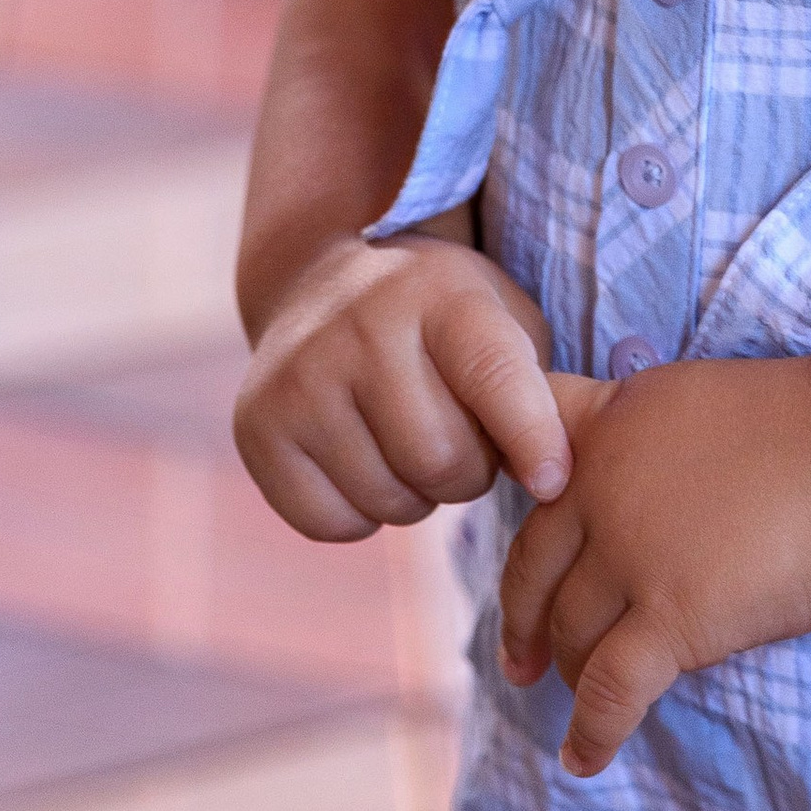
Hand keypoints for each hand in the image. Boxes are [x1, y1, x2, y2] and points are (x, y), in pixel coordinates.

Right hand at [233, 222, 567, 539]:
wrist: (320, 286)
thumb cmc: (440, 322)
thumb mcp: (502, 320)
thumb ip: (542, 392)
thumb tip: (551, 481)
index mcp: (441, 293)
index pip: (494, 375)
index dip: (532, 438)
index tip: (553, 483)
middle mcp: (362, 324)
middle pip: (443, 462)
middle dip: (467, 470)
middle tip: (455, 434)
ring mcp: (300, 375)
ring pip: (391, 501)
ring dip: (415, 495)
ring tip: (404, 440)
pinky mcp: (257, 427)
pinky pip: (333, 523)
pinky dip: (359, 514)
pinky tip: (359, 459)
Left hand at [498, 353, 810, 776]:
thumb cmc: (809, 425)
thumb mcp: (695, 394)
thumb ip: (642, 431)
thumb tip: (627, 482)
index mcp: (608, 428)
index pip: (528, 473)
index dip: (519, 518)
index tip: (520, 566)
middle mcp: (600, 490)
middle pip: (534, 570)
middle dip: (524, 622)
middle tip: (521, 660)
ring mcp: (631, 558)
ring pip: (571, 634)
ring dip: (569, 675)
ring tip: (576, 700)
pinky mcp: (670, 619)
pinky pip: (609, 690)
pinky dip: (591, 731)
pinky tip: (583, 758)